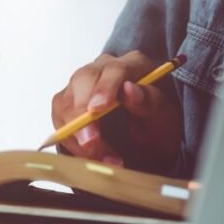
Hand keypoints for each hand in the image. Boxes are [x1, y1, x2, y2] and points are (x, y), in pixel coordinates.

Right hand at [51, 51, 182, 173]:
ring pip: (66, 101)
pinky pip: (59, 120)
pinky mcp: (66, 105)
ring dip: (76, 133)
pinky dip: (70, 141)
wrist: (146, 144)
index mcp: (131, 65)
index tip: (97, 110)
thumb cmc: (156, 127)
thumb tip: (130, 89)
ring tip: (98, 158)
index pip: (114, 69)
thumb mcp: (164, 118)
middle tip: (90, 142)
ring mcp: (81, 86)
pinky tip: (88, 156)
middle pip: (82, 80)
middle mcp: (102, 69)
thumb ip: (150, 103)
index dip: (104, 88)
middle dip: (82, 114)